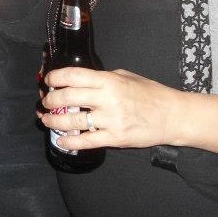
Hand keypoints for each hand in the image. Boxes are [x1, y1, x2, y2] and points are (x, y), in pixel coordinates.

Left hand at [39, 67, 184, 151]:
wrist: (172, 115)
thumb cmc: (150, 93)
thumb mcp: (125, 76)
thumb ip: (102, 78)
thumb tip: (79, 80)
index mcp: (109, 80)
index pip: (73, 75)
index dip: (55, 78)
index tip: (48, 81)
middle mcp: (107, 98)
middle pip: (67, 98)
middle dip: (50, 100)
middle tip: (45, 102)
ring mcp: (111, 119)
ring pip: (72, 121)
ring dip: (53, 121)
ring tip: (46, 120)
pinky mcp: (115, 138)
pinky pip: (86, 141)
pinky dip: (70, 141)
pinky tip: (61, 140)